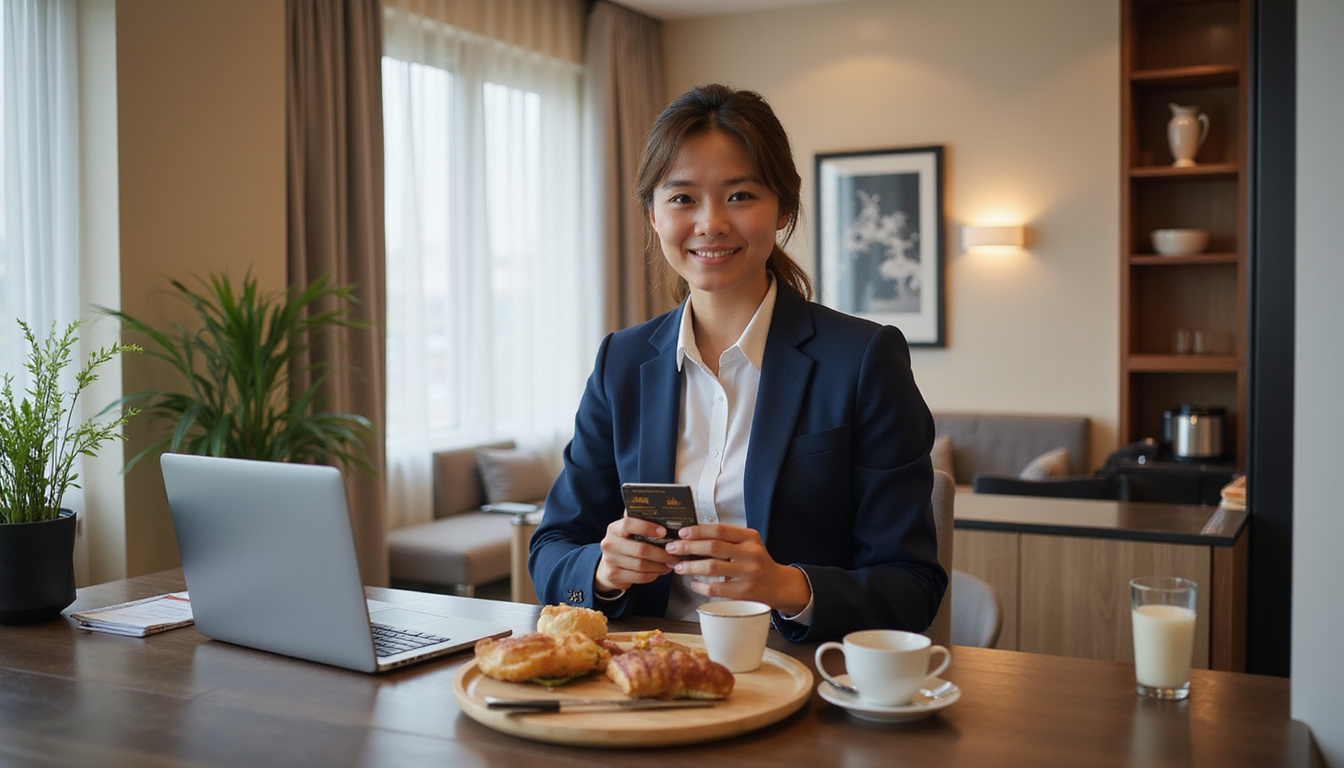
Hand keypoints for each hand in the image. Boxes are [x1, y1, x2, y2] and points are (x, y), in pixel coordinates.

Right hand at [594, 515, 679, 593]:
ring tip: (671, 563)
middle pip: (640, 549)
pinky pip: (639, 577)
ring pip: (641, 565)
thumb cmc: (626, 545)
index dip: (647, 528)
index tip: (664, 532)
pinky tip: (660, 571)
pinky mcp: (613, 575)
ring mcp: (610, 561)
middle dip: (661, 553)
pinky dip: (653, 575)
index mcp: (614, 529)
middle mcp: (609, 544)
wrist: (610, 565)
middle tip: (675, 554)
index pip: (628, 524)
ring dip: (660, 565)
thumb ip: (641, 523)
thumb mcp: (628, 532)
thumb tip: (664, 516)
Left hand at [664, 524, 811, 614]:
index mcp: (750, 537)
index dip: (698, 530)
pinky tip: (694, 583)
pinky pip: (715, 588)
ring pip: (712, 567)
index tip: (682, 533)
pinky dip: (700, 586)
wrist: (778, 585)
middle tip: (673, 549)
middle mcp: (751, 553)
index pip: (720, 530)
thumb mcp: (748, 544)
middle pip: (713, 547)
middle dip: (688, 547)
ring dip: (690, 566)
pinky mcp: (744, 592)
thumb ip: (727, 539)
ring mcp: (748, 573)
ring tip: (679, 566)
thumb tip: (693, 537)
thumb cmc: (757, 562)